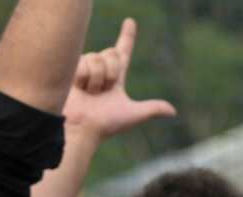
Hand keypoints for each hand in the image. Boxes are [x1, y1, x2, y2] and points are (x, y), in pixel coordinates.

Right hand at [63, 18, 175, 140]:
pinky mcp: (69, 72)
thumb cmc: (105, 125)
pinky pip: (83, 61)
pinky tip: (78, 89)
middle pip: (111, 52)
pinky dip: (83, 77)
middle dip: (110, 71)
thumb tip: (173, 112)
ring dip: (96, 77)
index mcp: (115, 78)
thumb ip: (152, 109)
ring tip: (89, 93)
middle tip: (102, 91)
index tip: (130, 22)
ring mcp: (85, 71)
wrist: (82, 129)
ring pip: (96, 56)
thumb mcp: (132, 115)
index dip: (127, 37)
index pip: (123, 52)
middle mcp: (100, 72)